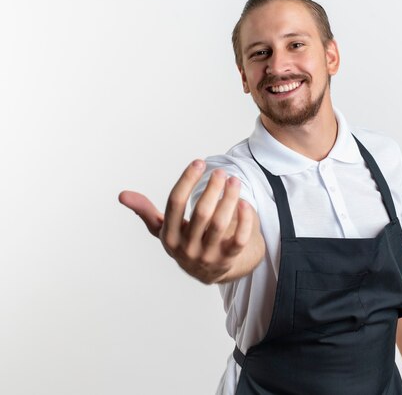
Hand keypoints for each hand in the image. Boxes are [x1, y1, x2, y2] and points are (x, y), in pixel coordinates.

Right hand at [119, 160, 264, 283]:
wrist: (208, 272)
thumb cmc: (184, 242)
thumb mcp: (163, 230)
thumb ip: (146, 212)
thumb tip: (122, 195)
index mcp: (168, 236)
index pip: (175, 203)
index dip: (187, 180)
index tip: (200, 162)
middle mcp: (187, 247)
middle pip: (201, 212)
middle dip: (212, 188)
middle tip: (221, 172)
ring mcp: (208, 255)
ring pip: (221, 223)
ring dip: (230, 199)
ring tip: (235, 181)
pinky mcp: (228, 259)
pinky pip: (239, 239)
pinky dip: (244, 220)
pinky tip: (245, 202)